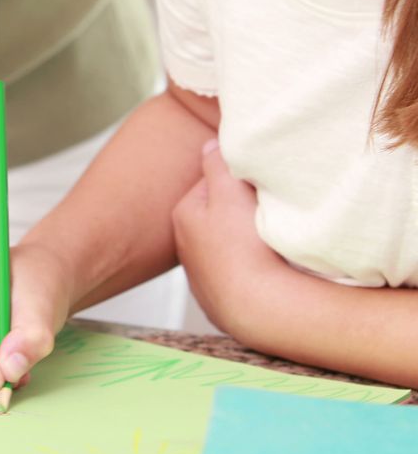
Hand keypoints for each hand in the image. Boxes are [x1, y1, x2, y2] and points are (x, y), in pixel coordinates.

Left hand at [172, 139, 284, 335]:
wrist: (258, 308)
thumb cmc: (244, 246)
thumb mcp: (230, 191)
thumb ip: (218, 163)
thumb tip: (211, 145)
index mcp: (184, 214)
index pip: (213, 182)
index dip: (240, 180)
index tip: (261, 186)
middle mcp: (185, 245)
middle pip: (220, 213)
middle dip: (242, 209)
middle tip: (268, 212)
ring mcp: (202, 275)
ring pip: (230, 242)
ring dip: (248, 238)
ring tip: (271, 241)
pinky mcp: (220, 299)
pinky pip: (239, 271)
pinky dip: (252, 266)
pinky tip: (268, 267)